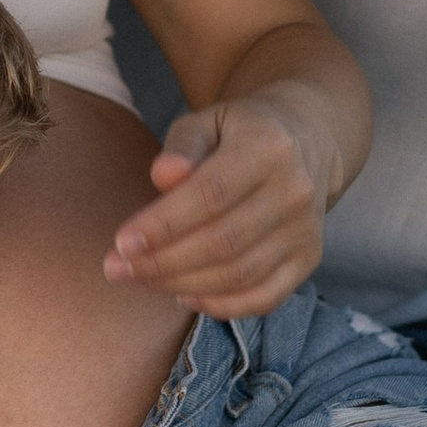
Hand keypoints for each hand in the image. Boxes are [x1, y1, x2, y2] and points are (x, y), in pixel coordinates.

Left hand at [102, 98, 326, 317]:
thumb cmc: (240, 133)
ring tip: (141, 278)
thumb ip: (182, 144)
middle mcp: (294, 191)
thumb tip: (163, 175)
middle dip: (162, 262)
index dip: (163, 224)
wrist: (307, 142)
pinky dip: (221, 305)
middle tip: (116, 268)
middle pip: (223, 242)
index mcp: (268, 147)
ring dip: (182, 284)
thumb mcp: (207, 121)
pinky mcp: (309, 258)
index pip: (210, 194)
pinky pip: (264, 297)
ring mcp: (305, 229)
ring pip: (239, 275)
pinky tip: (184, 295)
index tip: (121, 242)